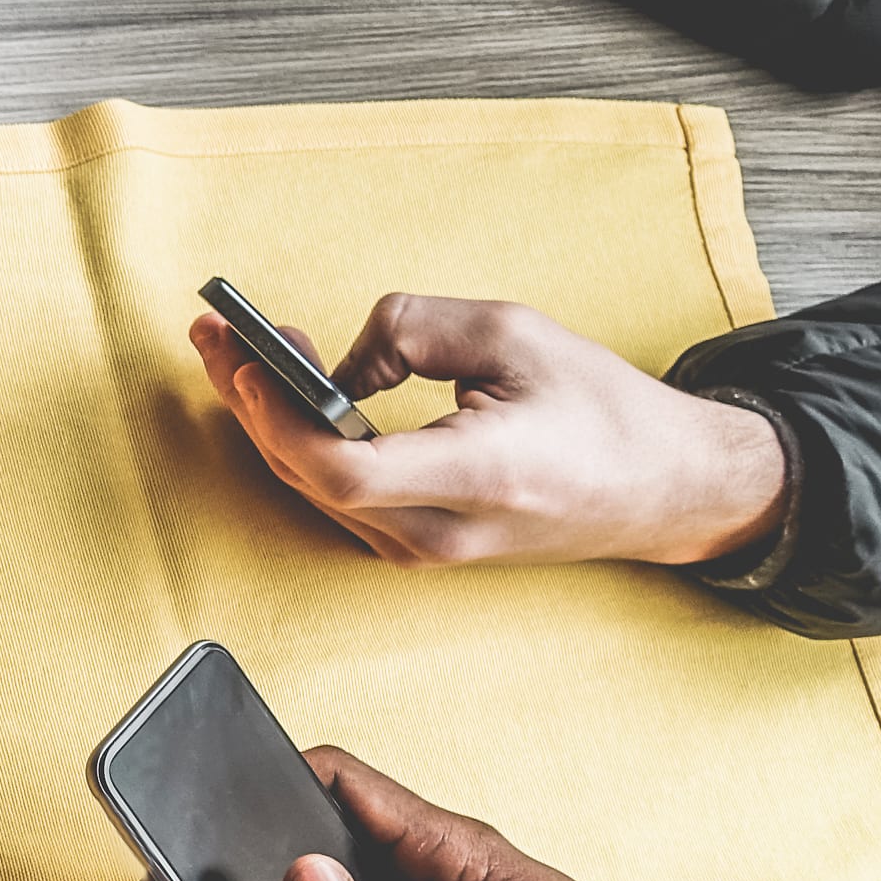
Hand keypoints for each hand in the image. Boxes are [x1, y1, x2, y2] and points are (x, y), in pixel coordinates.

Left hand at [194, 294, 787, 568]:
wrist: (665, 488)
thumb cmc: (603, 408)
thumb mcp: (515, 333)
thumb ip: (413, 330)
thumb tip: (337, 363)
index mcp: (479, 477)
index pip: (346, 470)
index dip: (282, 418)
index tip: (250, 360)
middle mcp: (443, 531)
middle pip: (311, 479)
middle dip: (251, 403)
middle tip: (215, 337)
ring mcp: (426, 550)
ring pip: (314, 491)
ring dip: (267, 421)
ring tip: (231, 354)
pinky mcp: (419, 547)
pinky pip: (338, 497)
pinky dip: (302, 444)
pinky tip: (280, 398)